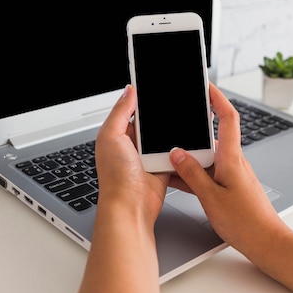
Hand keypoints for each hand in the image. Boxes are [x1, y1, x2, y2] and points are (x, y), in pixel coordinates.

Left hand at [94, 84, 168, 221]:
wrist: (131, 207)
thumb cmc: (115, 177)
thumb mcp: (111, 136)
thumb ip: (121, 111)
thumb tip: (130, 90)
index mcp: (117, 134)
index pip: (131, 109)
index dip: (142, 98)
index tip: (154, 86)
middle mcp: (132, 144)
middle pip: (151, 121)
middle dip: (160, 115)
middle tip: (172, 102)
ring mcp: (148, 155)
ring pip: (164, 135)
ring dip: (170, 131)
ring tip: (179, 119)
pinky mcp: (163, 165)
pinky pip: (174, 151)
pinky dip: (178, 146)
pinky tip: (182, 140)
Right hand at [168, 83, 288, 256]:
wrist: (268, 243)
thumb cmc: (247, 222)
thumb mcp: (210, 196)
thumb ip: (192, 173)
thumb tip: (177, 154)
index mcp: (232, 158)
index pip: (227, 117)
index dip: (217, 97)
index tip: (205, 84)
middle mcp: (233, 161)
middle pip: (211, 137)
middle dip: (191, 132)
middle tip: (173, 128)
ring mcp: (232, 174)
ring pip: (207, 157)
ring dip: (189, 158)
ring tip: (169, 161)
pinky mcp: (229, 186)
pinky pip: (208, 172)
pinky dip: (194, 174)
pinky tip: (180, 181)